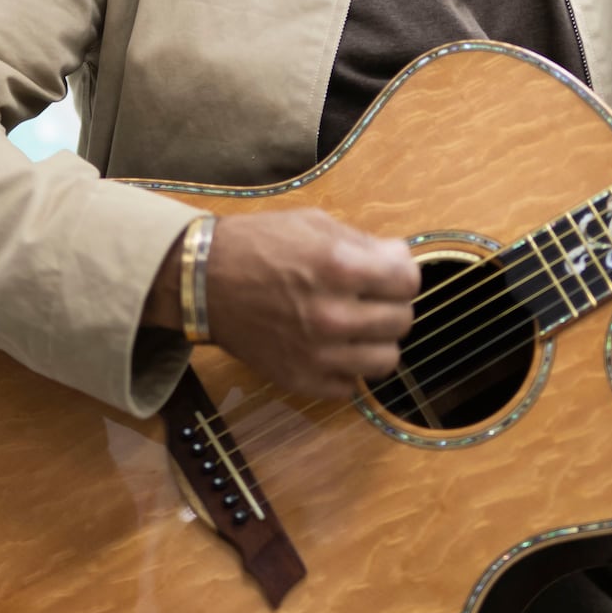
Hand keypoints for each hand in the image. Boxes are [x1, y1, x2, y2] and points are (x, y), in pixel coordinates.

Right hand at [151, 209, 418, 401]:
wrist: (202, 281)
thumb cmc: (258, 245)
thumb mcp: (314, 225)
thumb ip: (365, 244)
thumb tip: (402, 259)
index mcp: (340, 268)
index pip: (409, 282)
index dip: (402, 274)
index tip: (389, 274)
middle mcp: (333, 315)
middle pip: (402, 321)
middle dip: (391, 305)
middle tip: (370, 299)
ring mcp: (317, 353)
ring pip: (385, 360)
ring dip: (376, 342)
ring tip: (357, 328)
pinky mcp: (300, 379)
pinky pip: (349, 387)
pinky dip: (345, 369)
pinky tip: (331, 349)